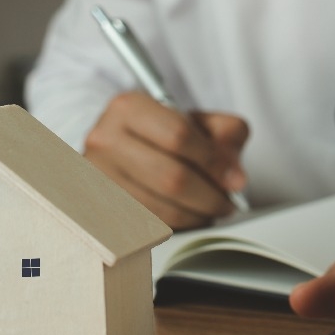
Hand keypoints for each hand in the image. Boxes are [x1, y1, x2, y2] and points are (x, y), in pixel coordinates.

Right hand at [84, 91, 249, 229]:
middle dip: (210, 196)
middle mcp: (105, 140)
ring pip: (163, 208)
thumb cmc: (160, 132)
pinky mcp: (101, 209)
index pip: (178, 136)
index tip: (233, 177)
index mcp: (129, 108)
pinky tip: (190, 214)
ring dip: (198, 214)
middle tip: (228, 201)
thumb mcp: (197, 120)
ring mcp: (99, 178)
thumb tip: (235, 177)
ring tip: (212, 208)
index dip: (214, 161)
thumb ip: (226, 134)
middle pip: (171, 178)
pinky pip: (151, 226)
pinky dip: (180, 224)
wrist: (119, 144)